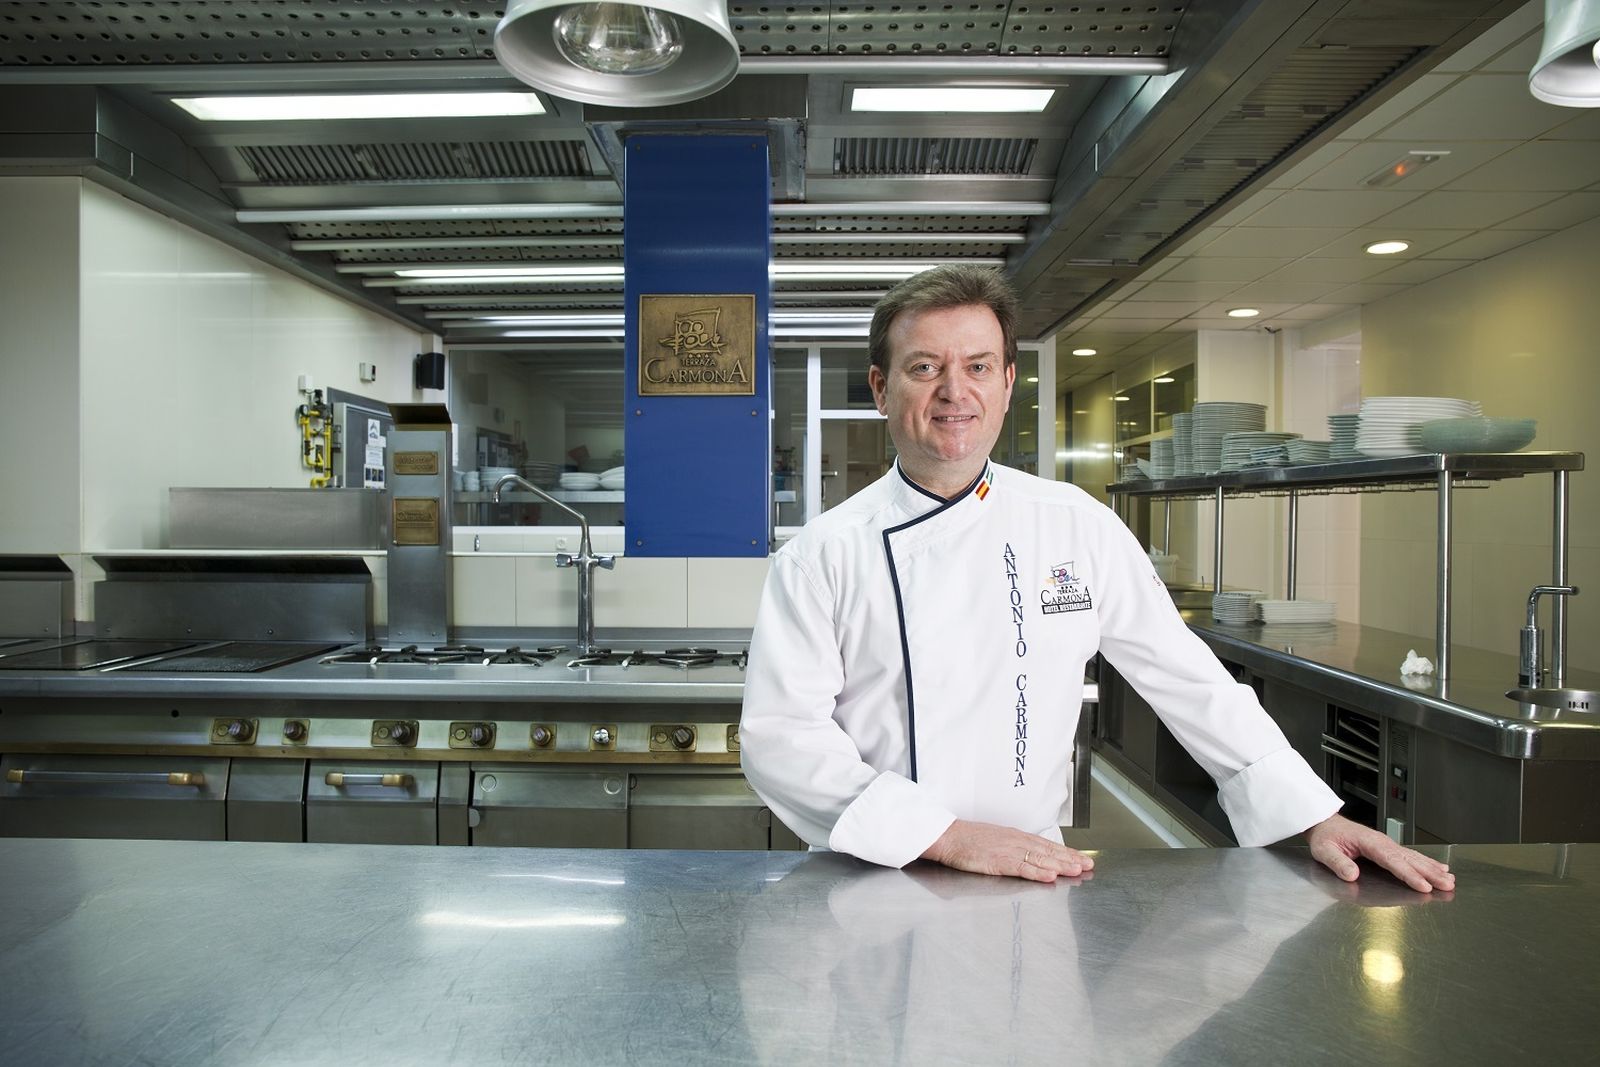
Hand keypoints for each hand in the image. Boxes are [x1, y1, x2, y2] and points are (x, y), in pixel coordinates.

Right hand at [922, 819, 1093, 882]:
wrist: (947, 836)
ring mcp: (1008, 851)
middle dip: (1070, 859)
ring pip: (1040, 859)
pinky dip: (1037, 872)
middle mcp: (1016, 842)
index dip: (1066, 853)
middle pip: (1048, 851)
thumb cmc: (966, 840)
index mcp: (1015, 837)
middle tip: (1089, 865)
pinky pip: (1022, 868)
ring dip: (1060, 865)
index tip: (1081, 858)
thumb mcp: (994, 840)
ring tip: (1077, 870)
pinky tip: (1050, 876)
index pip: (1046, 845)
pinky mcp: (998, 862)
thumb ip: (1011, 848)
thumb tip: (1025, 855)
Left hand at [1304, 814, 1454, 892]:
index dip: (1409, 875)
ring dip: (1433, 869)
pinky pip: (1411, 856)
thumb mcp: (1324, 850)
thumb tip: (1351, 874)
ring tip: (1450, 880)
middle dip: (1430, 873)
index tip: (1424, 886)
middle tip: (1448, 885)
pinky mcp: (1388, 848)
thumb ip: (1338, 862)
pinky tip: (1440, 868)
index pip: (1392, 861)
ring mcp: (1387, 845)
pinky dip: (1427, 862)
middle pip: (1409, 860)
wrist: (1325, 824)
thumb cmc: (1326, 837)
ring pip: (1414, 858)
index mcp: (1368, 842)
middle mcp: (1382, 842)